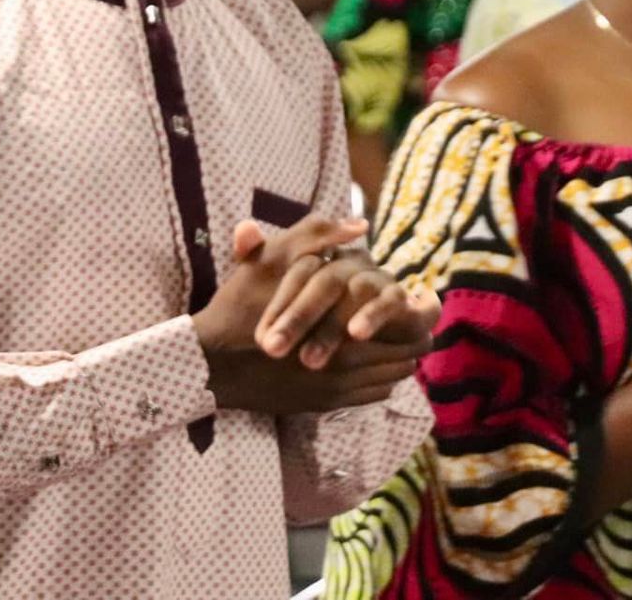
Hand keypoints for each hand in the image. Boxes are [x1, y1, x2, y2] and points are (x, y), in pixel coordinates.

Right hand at [191, 216, 431, 414]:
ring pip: (393, 377)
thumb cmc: (240, 306)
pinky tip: (370, 361)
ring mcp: (337, 389)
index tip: (421, 298)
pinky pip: (372, 395)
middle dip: (415, 334)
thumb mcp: (272, 259)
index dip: (422, 310)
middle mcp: (347, 363)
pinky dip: (380, 380)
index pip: (409, 324)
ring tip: (393, 338)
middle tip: (413, 318)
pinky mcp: (324, 405)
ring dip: (398, 357)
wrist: (209, 361)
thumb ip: (317, 236)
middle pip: (410, 353)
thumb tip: (361, 227)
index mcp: (342, 324)